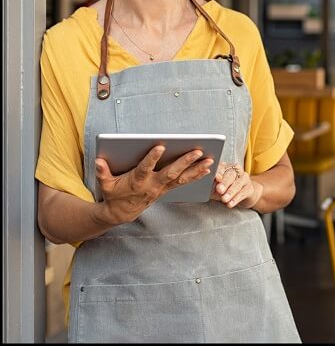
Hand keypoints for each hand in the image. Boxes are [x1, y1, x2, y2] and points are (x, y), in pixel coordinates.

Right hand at [95, 145, 213, 224]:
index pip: (145, 168)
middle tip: (197, 151)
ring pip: (182, 178)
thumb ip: (102, 172)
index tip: (160, 146)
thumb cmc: (113, 194)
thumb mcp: (105, 184)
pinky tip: (207, 168)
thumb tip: (99, 161)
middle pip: (170, 172)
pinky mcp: (167, 189)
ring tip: (210, 159)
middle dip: (185, 162)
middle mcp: (152, 185)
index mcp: (137, 181)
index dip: (152, 158)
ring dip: (196, 169)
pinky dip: (196, 175)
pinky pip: (184, 182)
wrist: (121, 213)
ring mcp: (162, 188)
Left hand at [211, 162, 261, 208]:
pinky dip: (236, 199)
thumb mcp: (215, 187)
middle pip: (231, 175)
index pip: (222, 167)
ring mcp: (244, 179)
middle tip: (219, 190)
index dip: (219, 172)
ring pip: (238, 183)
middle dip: (225, 183)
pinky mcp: (250, 188)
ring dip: (230, 192)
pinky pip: (243, 192)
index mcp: (226, 167)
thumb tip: (204, 187)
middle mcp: (236, 170)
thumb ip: (211, 186)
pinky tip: (230, 204)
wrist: (240, 195)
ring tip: (224, 199)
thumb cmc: (224, 190)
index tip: (216, 178)